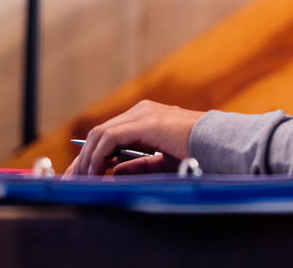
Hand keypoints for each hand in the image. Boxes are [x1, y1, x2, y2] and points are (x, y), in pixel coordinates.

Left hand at [64, 100, 204, 176]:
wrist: (220, 143)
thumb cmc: (198, 152)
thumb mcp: (162, 161)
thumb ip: (138, 164)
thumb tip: (113, 171)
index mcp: (146, 118)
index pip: (108, 134)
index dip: (91, 155)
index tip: (81, 175)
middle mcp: (141, 111)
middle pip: (99, 133)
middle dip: (83, 159)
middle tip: (72, 181)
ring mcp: (142, 114)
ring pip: (100, 134)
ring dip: (87, 159)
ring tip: (82, 180)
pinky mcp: (144, 122)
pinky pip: (109, 138)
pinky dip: (98, 157)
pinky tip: (96, 173)